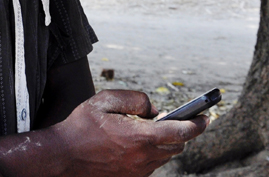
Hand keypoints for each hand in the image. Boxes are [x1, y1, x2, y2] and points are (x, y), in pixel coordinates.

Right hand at [51, 90, 207, 176]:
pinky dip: (152, 153)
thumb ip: (134, 99)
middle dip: (181, 132)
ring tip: (148, 130)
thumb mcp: (105, 100)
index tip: (205, 117)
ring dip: (165, 143)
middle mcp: (143, 157)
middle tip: (173, 119)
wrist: (62, 157)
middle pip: (177, 146)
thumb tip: (154, 110)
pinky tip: (135, 143)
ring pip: (164, 156)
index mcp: (139, 137)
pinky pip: (151, 165)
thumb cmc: (81, 127)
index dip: (197, 124)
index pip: (181, 132)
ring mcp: (138, 171)